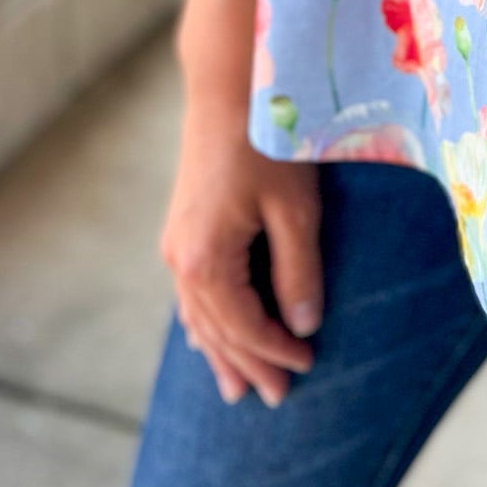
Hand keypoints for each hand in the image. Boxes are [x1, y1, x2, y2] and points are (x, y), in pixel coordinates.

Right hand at [159, 99, 321, 406]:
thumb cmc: (268, 142)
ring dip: (221, 351)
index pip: (244, 327)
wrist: (228, 87)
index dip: (276, 351)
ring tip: (235, 389)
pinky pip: (191, 292)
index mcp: (207, 263)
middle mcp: (182, 260)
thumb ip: (299, 271)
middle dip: (248, 364)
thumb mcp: (295, 209)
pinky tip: (207, 336)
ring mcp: (178, 243)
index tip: (309, 365)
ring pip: (199, 315)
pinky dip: (204, 321)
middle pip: (217, 329)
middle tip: (275, 399)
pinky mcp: (183, 227)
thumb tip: (303, 325)